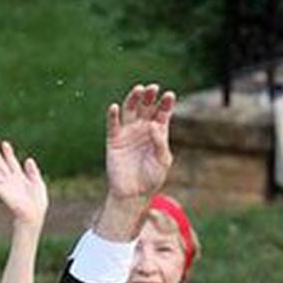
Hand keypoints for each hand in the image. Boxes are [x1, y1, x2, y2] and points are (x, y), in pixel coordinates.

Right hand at [0, 140, 48, 227]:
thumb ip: (33, 171)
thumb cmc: (38, 202)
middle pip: (0, 164)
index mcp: (20, 177)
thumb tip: (28, 159)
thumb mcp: (38, 183)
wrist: (34, 214)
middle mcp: (11, 180)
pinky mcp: (1, 192)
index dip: (8, 153)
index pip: (11, 162)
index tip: (4, 143)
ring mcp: (5, 186)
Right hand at [105, 83, 174, 201]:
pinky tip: (115, 107)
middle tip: (153, 88)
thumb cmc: (152, 178)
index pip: (162, 113)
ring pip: (130, 110)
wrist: (134, 194)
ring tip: (139, 90)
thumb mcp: (162, 161)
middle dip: (150, 96)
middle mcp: (143, 128)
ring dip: (133, 98)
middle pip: (146, 106)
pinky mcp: (114, 140)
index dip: (166, 103)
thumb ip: (160, 143)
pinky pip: (113, 125)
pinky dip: (113, 115)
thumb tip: (154, 125)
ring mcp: (128, 132)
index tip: (170, 95)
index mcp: (158, 132)